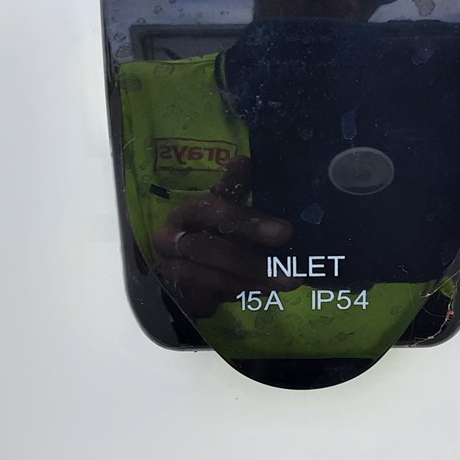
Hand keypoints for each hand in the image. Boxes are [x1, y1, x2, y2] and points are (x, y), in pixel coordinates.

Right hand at [151, 156, 302, 317]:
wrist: (182, 262)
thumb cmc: (209, 228)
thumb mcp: (223, 205)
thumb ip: (233, 186)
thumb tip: (242, 162)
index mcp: (185, 212)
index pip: (211, 210)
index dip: (247, 221)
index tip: (285, 233)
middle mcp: (170, 239)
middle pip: (206, 249)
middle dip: (250, 262)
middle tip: (289, 274)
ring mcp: (171, 269)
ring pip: (208, 277)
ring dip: (248, 282)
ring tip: (281, 284)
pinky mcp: (179, 294)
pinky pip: (208, 297)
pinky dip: (237, 295)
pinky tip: (262, 292)